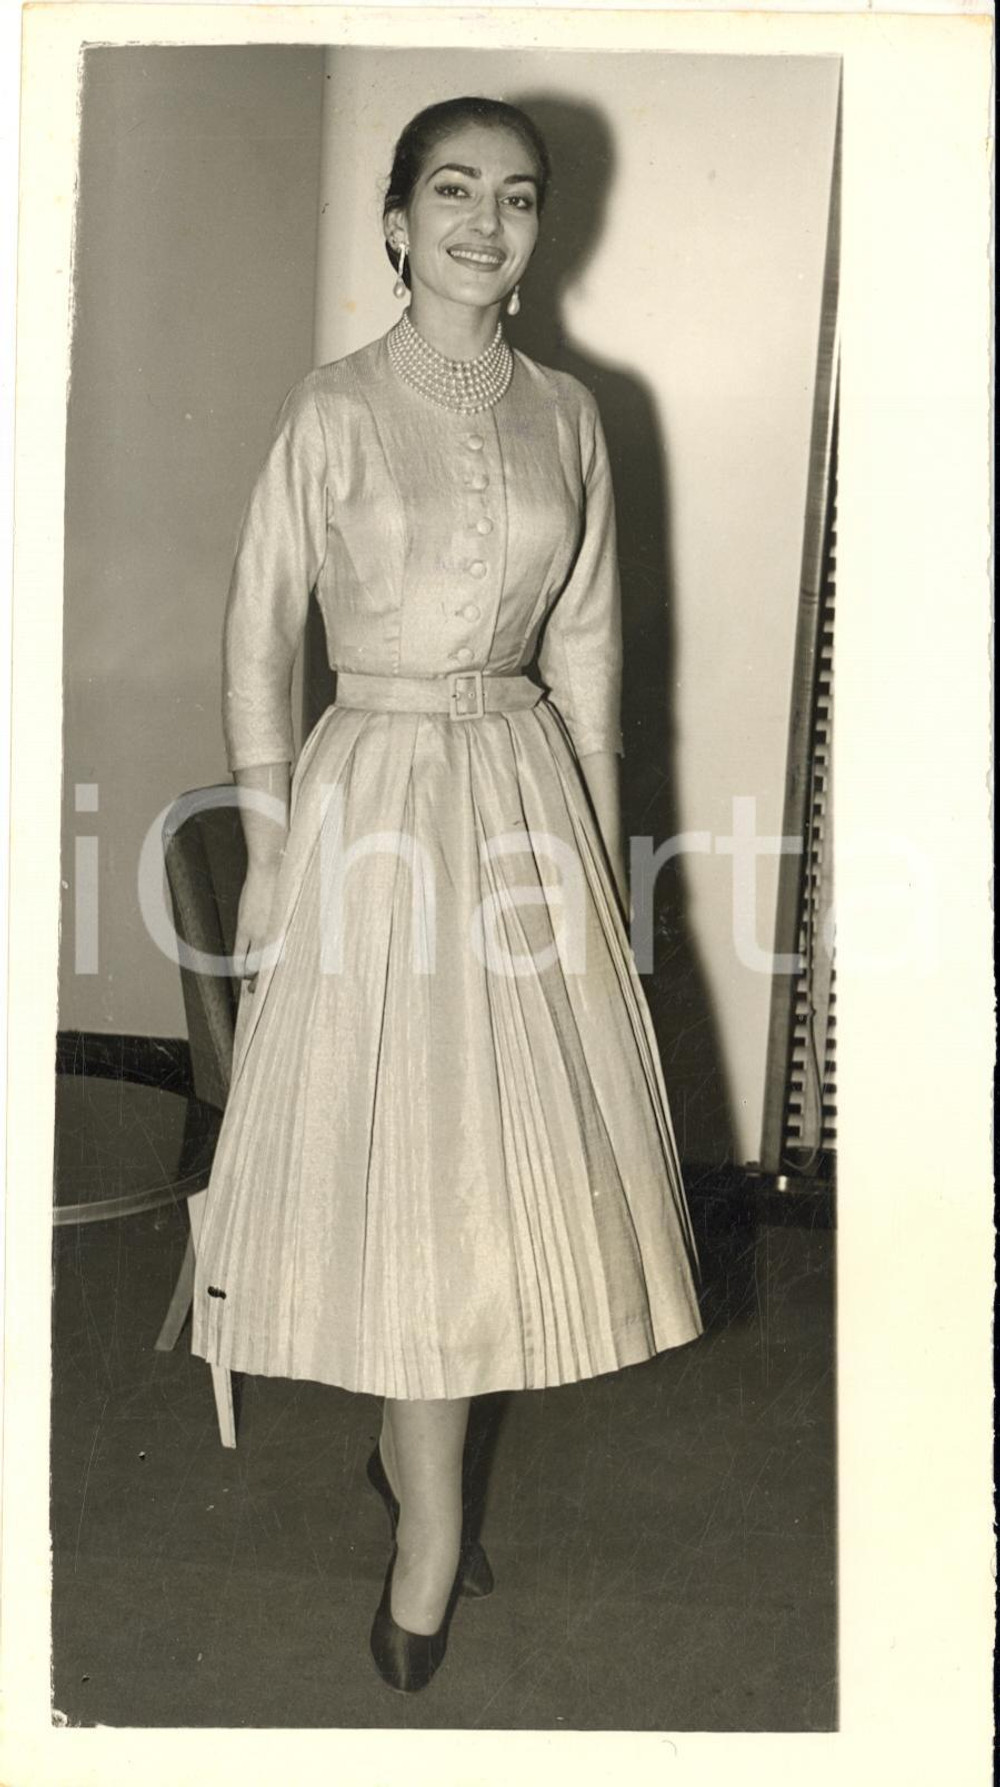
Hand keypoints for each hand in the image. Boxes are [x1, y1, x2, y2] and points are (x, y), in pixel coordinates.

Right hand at [233, 858, 281, 984]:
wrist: (271, 870)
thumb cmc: (283, 887)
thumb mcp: (290, 912)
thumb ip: (285, 927)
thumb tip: (283, 939)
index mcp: (288, 934)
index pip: (283, 963)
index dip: (276, 976)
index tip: (273, 983)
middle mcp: (276, 937)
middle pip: (268, 968)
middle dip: (261, 982)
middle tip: (256, 989)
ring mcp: (259, 934)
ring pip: (251, 965)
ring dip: (248, 976)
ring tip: (246, 980)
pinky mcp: (245, 928)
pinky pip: (239, 954)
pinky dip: (238, 966)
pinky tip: (238, 972)